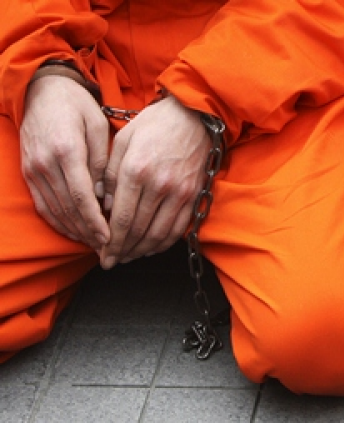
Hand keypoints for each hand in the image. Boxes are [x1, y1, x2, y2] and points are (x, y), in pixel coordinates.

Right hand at [20, 74, 109, 249]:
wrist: (42, 91)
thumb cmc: (77, 106)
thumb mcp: (97, 126)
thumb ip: (101, 161)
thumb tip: (105, 195)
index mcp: (66, 150)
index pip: (81, 196)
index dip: (95, 221)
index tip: (110, 237)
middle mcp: (45, 163)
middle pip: (68, 208)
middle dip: (88, 232)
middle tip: (108, 249)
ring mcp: (33, 169)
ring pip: (54, 210)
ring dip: (74, 230)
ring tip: (95, 244)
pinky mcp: (28, 172)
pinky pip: (42, 204)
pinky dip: (58, 221)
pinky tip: (74, 230)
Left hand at [100, 94, 209, 267]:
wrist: (195, 116)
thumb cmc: (156, 124)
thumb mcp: (124, 140)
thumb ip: (111, 174)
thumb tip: (106, 205)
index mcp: (137, 170)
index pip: (122, 218)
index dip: (110, 242)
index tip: (102, 254)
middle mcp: (160, 185)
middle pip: (139, 231)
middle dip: (123, 250)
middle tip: (112, 261)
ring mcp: (180, 192)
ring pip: (159, 234)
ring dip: (142, 250)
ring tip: (129, 257)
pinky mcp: (194, 195)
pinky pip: (179, 228)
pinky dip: (164, 243)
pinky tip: (152, 247)